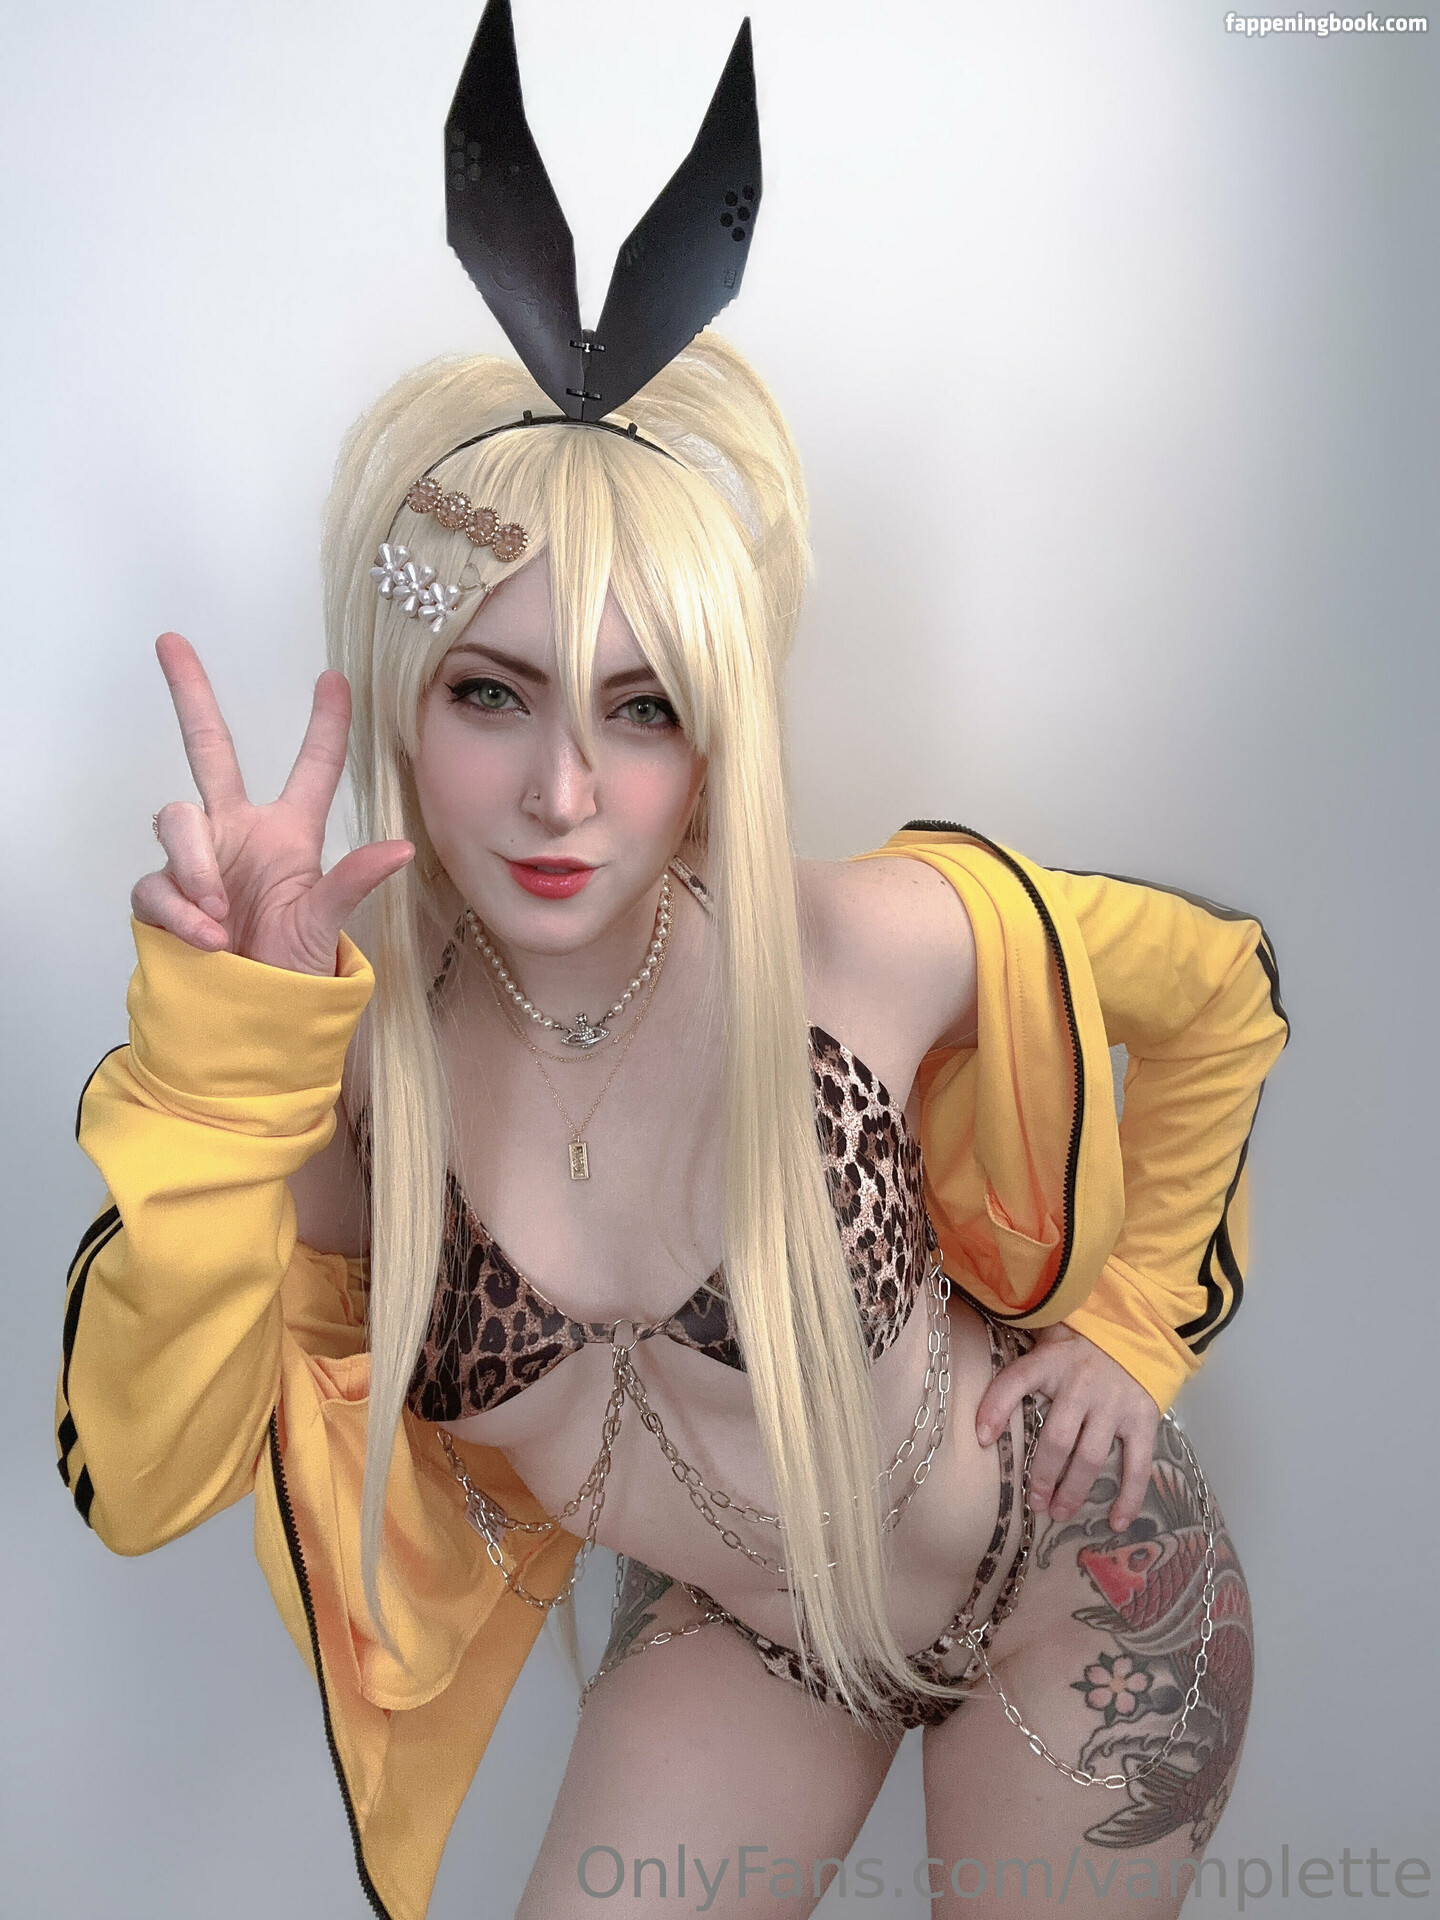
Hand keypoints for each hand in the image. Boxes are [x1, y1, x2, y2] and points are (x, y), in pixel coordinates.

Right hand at [131, 633, 413, 974]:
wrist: (248, 1023)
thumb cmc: (294, 973)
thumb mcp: (327, 925)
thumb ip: (353, 880)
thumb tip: (401, 846)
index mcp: (288, 834)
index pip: (312, 768)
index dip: (325, 725)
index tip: (334, 678)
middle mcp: (238, 834)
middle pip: (209, 749)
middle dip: (191, 695)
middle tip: (172, 643)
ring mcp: (198, 862)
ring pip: (178, 820)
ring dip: (196, 865)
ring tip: (223, 916)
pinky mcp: (163, 896)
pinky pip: (157, 882)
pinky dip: (180, 909)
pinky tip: (207, 939)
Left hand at [973, 1323, 1159, 1530]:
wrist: (1134, 1329)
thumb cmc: (1076, 1347)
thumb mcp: (1043, 1347)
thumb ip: (1018, 1376)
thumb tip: (983, 1427)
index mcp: (1051, 1362)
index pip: (1016, 1381)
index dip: (996, 1408)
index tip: (981, 1439)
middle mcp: (1083, 1384)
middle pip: (1057, 1439)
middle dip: (1043, 1476)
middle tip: (1035, 1503)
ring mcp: (1114, 1403)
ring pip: (1091, 1456)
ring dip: (1074, 1490)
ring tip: (1060, 1512)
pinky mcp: (1143, 1418)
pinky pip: (1138, 1463)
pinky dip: (1129, 1496)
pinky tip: (1116, 1522)